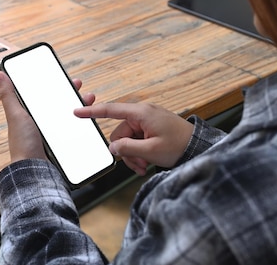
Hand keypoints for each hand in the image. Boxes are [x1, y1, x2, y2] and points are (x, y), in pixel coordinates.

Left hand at [0, 71, 95, 162]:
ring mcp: (53, 134)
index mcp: (30, 115)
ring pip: (70, 116)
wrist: (36, 170)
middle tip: (79, 87)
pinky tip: (90, 119)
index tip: (65, 78)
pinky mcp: (63, 144)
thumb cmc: (22, 144)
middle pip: (60, 104)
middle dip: (71, 94)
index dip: (55, 85)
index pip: (44, 95)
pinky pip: (76, 131)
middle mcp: (42, 124)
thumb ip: (9, 95)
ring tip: (88, 99)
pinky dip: (84, 124)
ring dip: (81, 107)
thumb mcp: (16, 115)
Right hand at [74, 102, 193, 174]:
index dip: (92, 112)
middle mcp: (142, 114)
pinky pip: (137, 140)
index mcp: (141, 113)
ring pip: (127, 140)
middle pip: (119, 133)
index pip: (111, 110)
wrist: (199, 147)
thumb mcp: (151, 151)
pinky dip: (139, 152)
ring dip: (133, 155)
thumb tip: (113, 148)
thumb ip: (128, 149)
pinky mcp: (151, 128)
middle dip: (126, 152)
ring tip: (145, 166)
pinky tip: (147, 162)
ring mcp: (147, 121)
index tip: (77, 111)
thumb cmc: (179, 145)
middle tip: (138, 166)